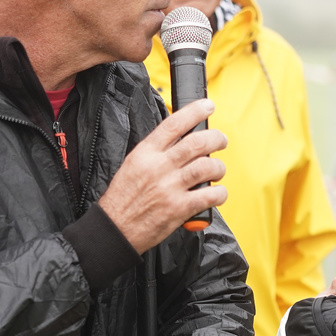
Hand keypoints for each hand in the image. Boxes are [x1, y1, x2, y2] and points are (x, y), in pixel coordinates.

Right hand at [97, 98, 228, 253]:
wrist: (114, 228)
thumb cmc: (123, 198)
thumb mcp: (133, 165)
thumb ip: (156, 152)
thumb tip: (181, 140)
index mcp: (145, 153)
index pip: (173, 124)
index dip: (194, 112)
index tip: (208, 106)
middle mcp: (158, 167)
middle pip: (196, 143)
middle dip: (216, 138)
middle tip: (221, 141)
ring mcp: (170, 188)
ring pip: (206, 167)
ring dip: (218, 167)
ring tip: (218, 170)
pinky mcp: (179, 209)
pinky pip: (209, 195)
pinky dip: (219, 193)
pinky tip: (217, 193)